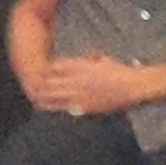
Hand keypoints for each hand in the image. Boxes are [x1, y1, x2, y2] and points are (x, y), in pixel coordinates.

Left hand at [29, 53, 144, 116]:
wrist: (132, 87)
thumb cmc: (120, 72)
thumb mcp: (104, 59)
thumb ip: (93, 57)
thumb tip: (88, 54)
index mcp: (81, 66)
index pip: (57, 66)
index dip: (48, 70)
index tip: (43, 72)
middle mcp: (77, 79)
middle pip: (52, 81)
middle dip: (42, 84)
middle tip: (33, 87)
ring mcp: (79, 93)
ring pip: (55, 95)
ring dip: (45, 96)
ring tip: (36, 99)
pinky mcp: (84, 106)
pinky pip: (65, 107)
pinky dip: (56, 107)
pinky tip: (49, 110)